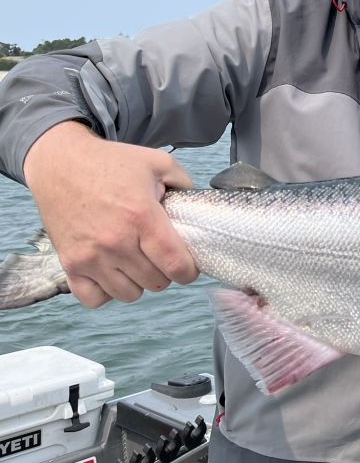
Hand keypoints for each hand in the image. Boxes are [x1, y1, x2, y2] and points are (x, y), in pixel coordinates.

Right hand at [23, 121, 198, 307]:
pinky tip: (112, 272)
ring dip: (138, 282)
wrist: (60, 163)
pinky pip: (94, 299)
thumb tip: (196, 210)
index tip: (189, 265)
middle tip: (159, 255)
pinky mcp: (69, 264)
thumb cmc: (110, 163)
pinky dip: (106, 291)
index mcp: (142, 217)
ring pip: (129, 294)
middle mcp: (115, 241)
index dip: (189, 271)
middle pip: (156, 282)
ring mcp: (90, 256)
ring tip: (136, 261)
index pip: (175, 265)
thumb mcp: (157, 162)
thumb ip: (184, 184)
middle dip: (165, 272)